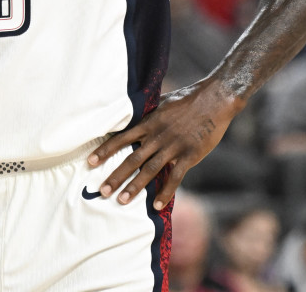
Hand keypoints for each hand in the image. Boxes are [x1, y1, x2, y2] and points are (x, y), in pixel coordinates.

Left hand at [86, 79, 242, 210]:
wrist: (215, 99)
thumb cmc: (187, 99)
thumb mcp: (162, 102)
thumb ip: (148, 113)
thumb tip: (131, 117)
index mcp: (149, 122)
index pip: (121, 138)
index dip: (105, 150)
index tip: (90, 162)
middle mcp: (158, 135)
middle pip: (132, 158)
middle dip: (116, 175)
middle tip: (102, 191)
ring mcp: (174, 146)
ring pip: (150, 170)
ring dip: (135, 187)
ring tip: (121, 201)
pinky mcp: (190, 155)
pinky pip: (175, 177)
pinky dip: (165, 192)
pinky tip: (156, 206)